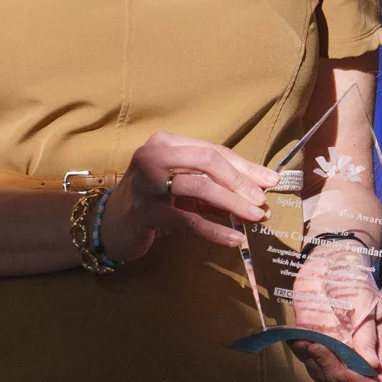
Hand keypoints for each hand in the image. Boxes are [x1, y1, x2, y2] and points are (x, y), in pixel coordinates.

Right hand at [97, 132, 279, 263]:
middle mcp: (154, 155)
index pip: (213, 151)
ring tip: (256, 217)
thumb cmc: (152, 201)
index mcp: (166, 142)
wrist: (111, 225)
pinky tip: (233, 239)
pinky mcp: (146, 212)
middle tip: (263, 201)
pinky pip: (187, 220)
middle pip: (208, 163)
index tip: (271, 181)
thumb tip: (260, 188)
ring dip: (233, 204)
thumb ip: (214, 183)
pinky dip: (214, 230)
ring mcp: (147, 183)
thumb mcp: (182, 185)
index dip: (244, 167)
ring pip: (200, 188)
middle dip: (241, 182)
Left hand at [290, 270, 381, 381]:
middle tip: (320, 347)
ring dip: (314, 363)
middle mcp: (353, 356)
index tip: (347, 370)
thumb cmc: (355, 279)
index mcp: (374, 349)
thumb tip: (372, 366)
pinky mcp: (311, 341)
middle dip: (332, 373)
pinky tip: (297, 338)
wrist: (331, 261)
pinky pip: (305, 360)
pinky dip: (300, 354)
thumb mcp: (366, 303)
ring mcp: (332, 351)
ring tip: (308, 340)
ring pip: (322, 377)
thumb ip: (366, 334)